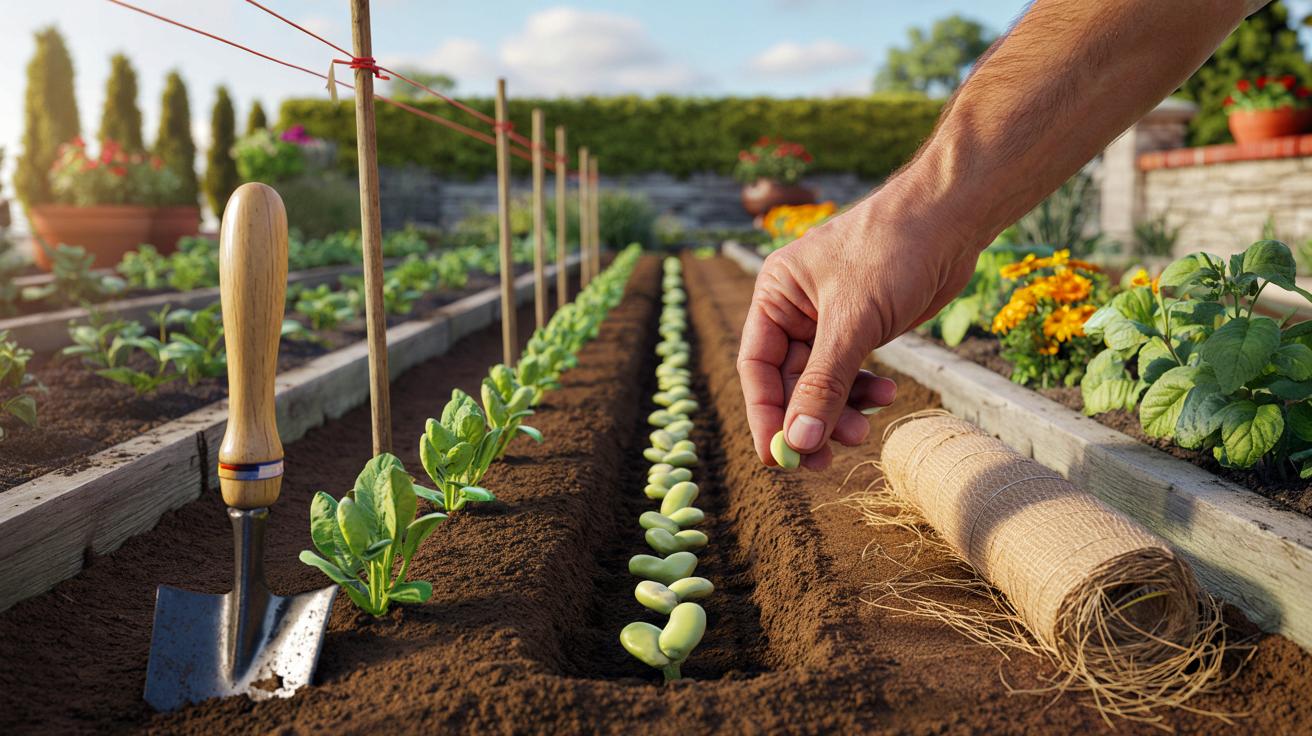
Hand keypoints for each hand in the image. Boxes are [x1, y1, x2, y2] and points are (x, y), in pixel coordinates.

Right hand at [737, 193, 978, 469]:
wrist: (950, 217)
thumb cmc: (893, 250)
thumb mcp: (853, 322)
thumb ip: (824, 385)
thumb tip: (799, 441)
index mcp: (774, 295)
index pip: (756, 367)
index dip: (765, 416)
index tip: (778, 458)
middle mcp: (794, 309)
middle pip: (788, 382)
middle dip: (810, 419)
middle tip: (826, 460)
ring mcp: (829, 320)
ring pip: (823, 383)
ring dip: (841, 412)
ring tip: (867, 428)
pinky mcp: (861, 327)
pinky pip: (851, 373)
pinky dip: (865, 391)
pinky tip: (887, 397)